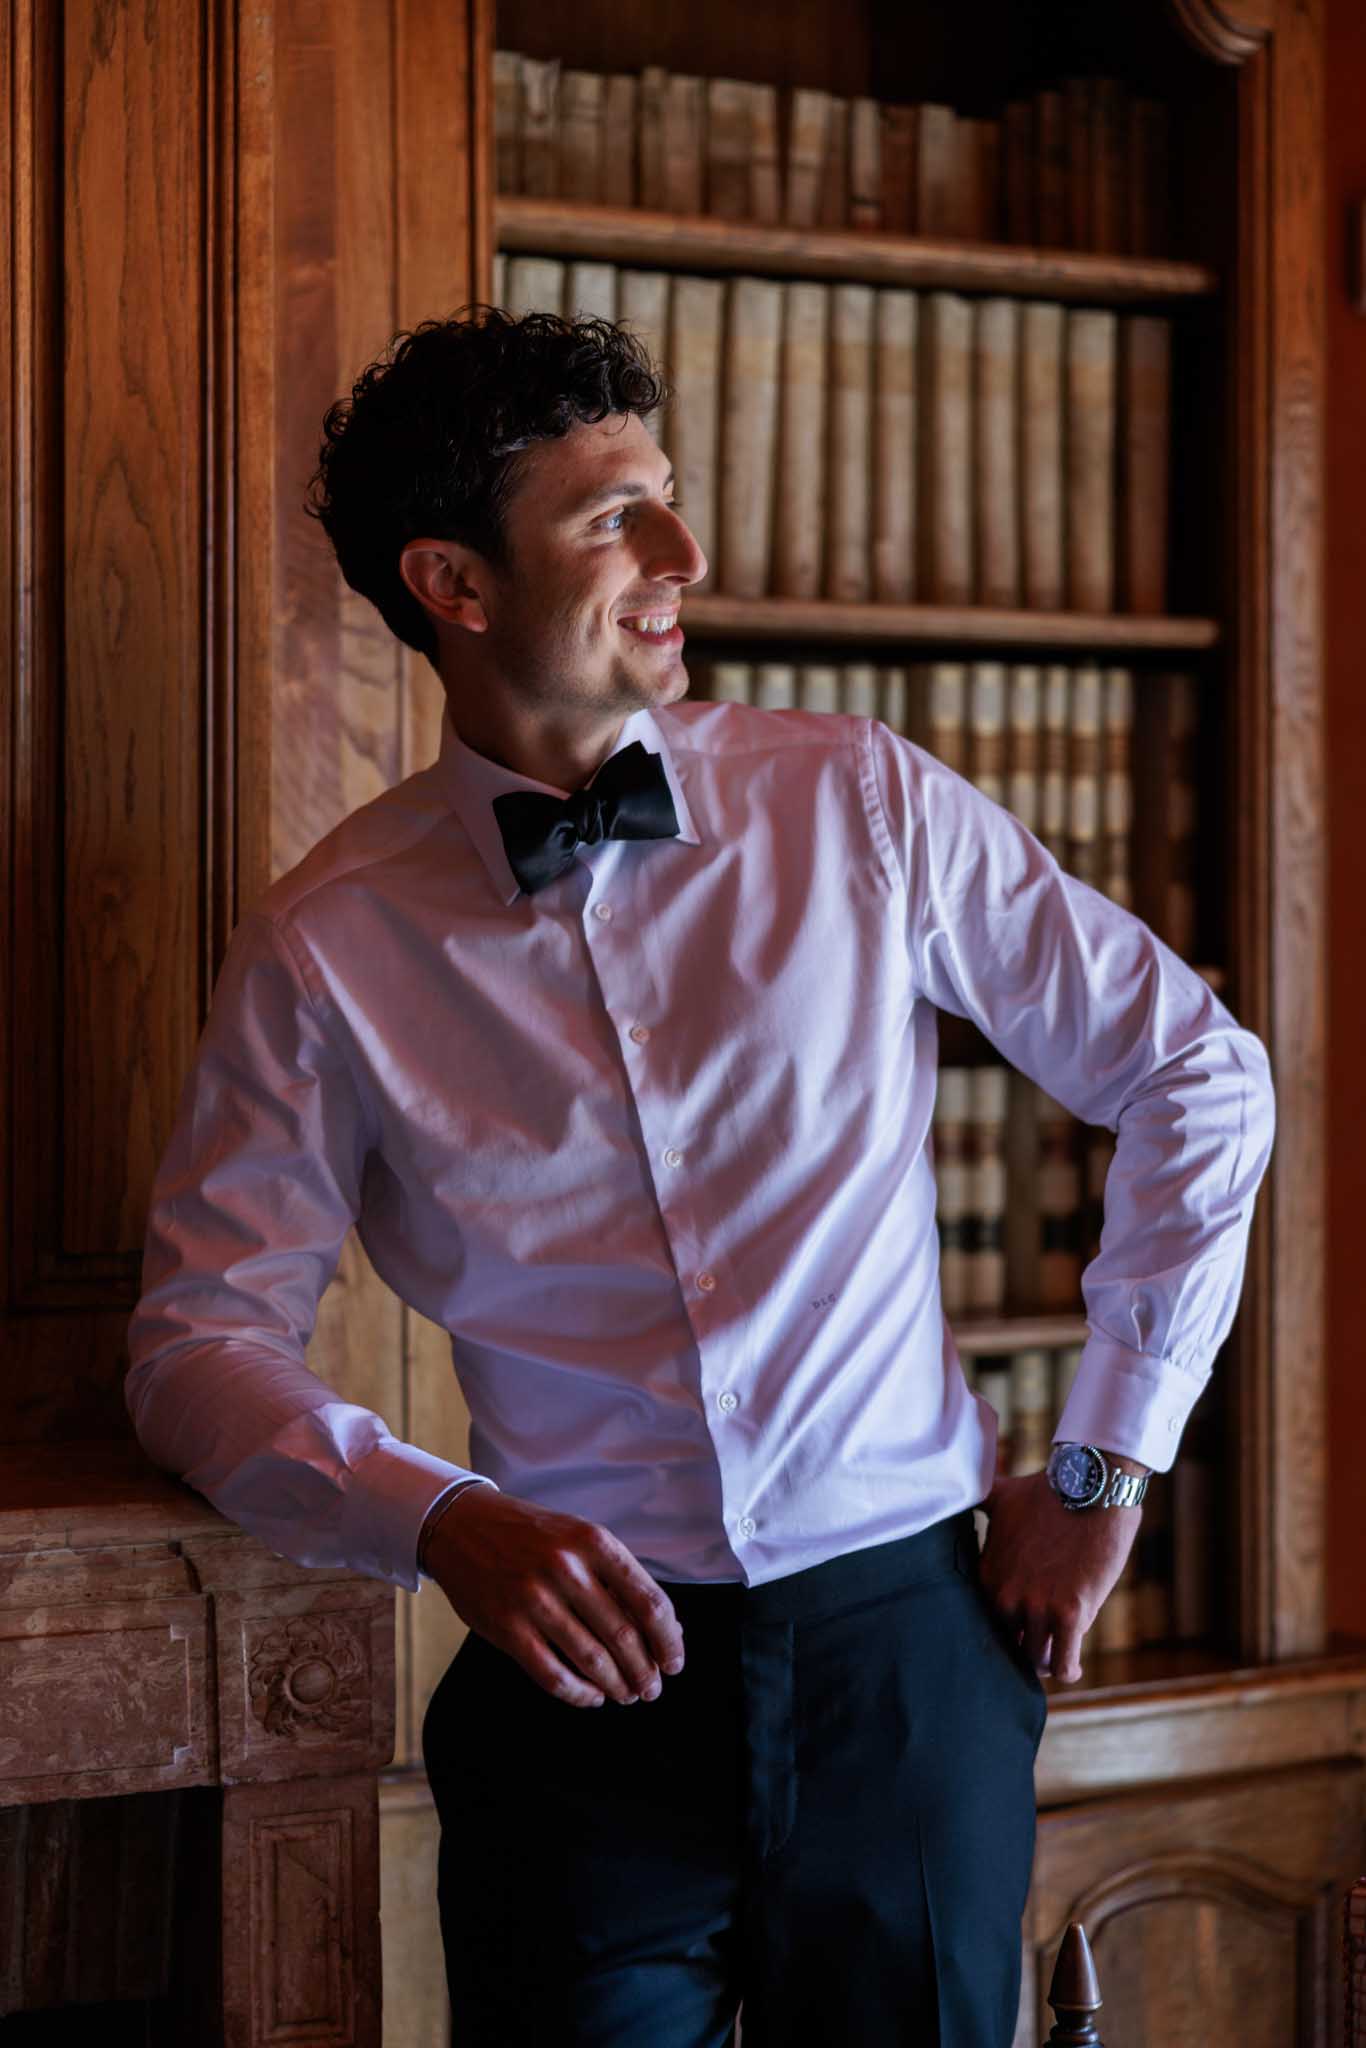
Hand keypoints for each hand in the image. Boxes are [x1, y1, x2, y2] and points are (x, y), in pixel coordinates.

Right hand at [423, 1486, 685, 1709]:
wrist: (462, 1525)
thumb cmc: (533, 1536)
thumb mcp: (579, 1537)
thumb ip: (616, 1578)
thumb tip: (661, 1630)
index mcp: (593, 1541)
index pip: (649, 1601)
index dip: (668, 1640)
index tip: (674, 1663)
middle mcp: (566, 1568)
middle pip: (623, 1636)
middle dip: (645, 1671)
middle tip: (651, 1689)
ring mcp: (533, 1598)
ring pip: (591, 1659)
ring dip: (616, 1686)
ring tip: (625, 1694)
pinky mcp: (506, 1626)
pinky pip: (552, 1674)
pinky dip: (578, 1694)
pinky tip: (591, 1697)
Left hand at [978, 1471, 1142, 1682]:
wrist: (1089, 1486)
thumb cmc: (1047, 1492)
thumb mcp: (999, 1496)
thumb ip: (977, 1503)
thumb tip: (956, 1488)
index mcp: (988, 1576)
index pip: (985, 1624)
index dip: (1003, 1630)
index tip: (1015, 1630)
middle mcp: (1006, 1596)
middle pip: (1009, 1647)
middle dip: (1023, 1650)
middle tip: (1038, 1649)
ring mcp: (1037, 1606)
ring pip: (1037, 1660)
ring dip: (1048, 1662)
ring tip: (1057, 1657)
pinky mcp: (1071, 1613)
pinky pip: (1064, 1664)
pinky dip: (1068, 1670)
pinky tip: (1072, 1668)